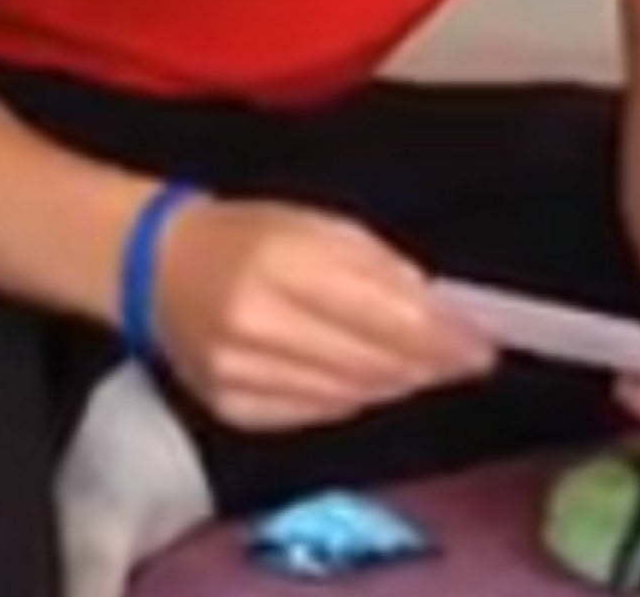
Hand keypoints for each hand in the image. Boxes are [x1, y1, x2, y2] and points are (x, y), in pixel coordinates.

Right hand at [151, 197, 495, 431]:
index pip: (382, 314)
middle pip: (370, 361)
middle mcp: (258, 323)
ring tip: (426, 370)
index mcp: (283, 262)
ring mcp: (239, 374)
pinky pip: (314, 414)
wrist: (158, 266)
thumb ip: (381, 268)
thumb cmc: (250, 234)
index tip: (481, 346)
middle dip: (428, 364)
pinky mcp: (230, 408)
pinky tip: (373, 382)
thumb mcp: (320, 225)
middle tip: (466, 361)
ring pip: (347, 394)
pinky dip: (354, 399)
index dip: (440, 337)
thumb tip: (441, 315)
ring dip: (397, 384)